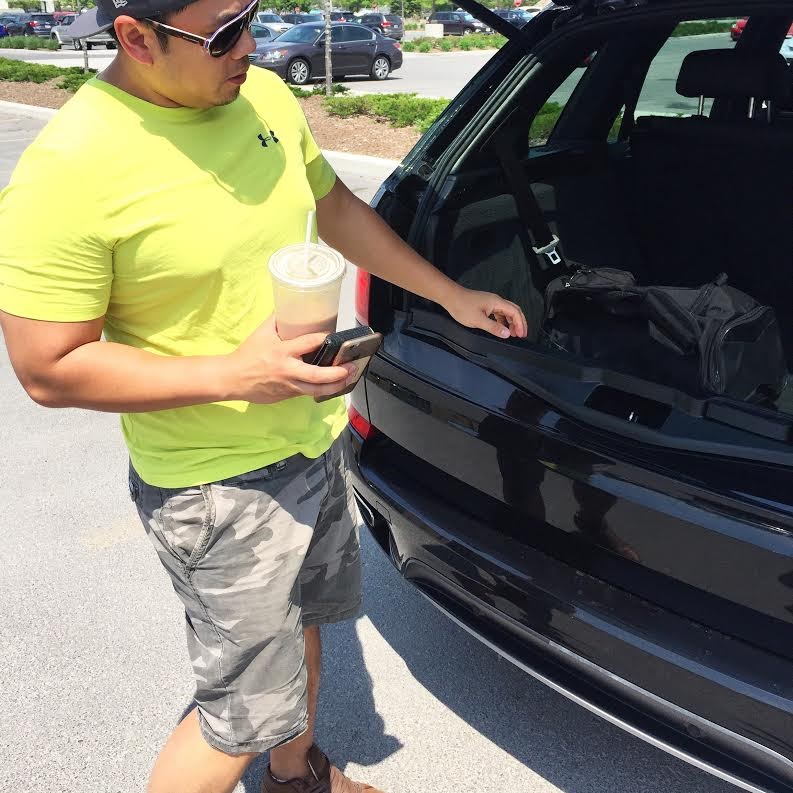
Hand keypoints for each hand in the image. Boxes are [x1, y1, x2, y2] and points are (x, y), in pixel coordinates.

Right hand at [223, 317, 354, 403]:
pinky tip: (332, 386)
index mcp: (282, 351)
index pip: (308, 343)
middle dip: (337, 373)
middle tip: (350, 367)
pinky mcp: (287, 396)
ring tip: (348, 379)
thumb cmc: (248, 355)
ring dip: (335, 386)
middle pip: (317, 375)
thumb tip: (289, 304)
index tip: (332, 336)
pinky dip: (321, 390)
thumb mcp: (262, 333)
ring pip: (316, 390)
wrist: (232, 379)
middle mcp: (287, 370)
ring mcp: (288, 386)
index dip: (323, 338)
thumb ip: (276, 320)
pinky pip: (307, 393)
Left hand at [444, 286, 528, 339]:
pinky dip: (502, 321)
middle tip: (521, 334)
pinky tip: (500, 327)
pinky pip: (499, 312)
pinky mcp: (485, 304)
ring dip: (511, 322)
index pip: (515, 312)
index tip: (522, 334)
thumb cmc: (462, 306)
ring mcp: (491, 302)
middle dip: (519, 323)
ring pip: (506, 312)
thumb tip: (507, 333)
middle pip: (514, 310)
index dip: (520, 324)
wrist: (450, 297)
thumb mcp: (478, 320)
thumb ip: (494, 327)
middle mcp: (496, 300)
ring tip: (512, 333)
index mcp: (497, 302)